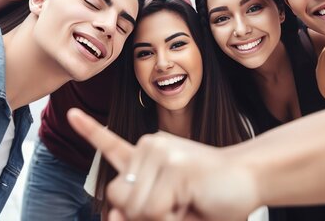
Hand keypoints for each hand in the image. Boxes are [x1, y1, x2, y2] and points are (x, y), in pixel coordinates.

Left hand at [67, 108, 259, 219]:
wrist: (250, 180)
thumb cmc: (210, 196)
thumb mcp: (167, 210)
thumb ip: (136, 212)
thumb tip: (110, 214)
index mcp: (149, 154)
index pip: (112, 145)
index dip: (91, 132)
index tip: (74, 114)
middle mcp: (150, 147)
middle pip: (117, 197)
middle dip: (141, 215)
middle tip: (177, 205)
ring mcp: (160, 152)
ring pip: (134, 207)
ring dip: (161, 218)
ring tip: (188, 200)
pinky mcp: (174, 164)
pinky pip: (153, 209)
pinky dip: (172, 218)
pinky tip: (191, 196)